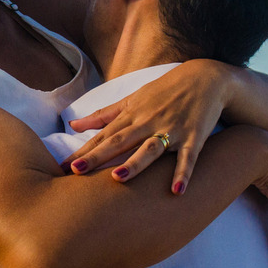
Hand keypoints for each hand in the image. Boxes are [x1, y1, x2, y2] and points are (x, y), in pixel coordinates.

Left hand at [65, 60, 233, 194]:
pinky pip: (188, 157)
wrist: (205, 77)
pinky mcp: (194, 136)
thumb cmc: (164, 91)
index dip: (83, 151)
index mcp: (131, 116)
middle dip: (97, 156)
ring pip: (150, 149)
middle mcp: (147, 123)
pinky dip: (183, 173)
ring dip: (135, 164)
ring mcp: (171, 130)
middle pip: (119, 142)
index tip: (63, 166)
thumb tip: (73, 125)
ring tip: (118, 179)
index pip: (103, 136)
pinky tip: (176, 190)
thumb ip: (103, 115)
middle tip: (75, 171)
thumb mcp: (132, 99)